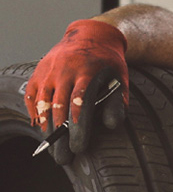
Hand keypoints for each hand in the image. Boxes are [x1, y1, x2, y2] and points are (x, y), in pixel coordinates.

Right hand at [25, 19, 128, 163]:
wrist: (91, 34)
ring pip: (43, 102)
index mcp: (86, 70)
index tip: (79, 146)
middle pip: (59, 107)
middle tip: (64, 156)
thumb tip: (112, 125)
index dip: (78, 126)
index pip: (80, 102)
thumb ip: (118, 100)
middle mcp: (64, 69)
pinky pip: (32, 95)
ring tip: (51, 146)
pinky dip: (35, 112)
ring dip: (46, 126)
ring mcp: (49, 70)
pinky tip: (40, 127)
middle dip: (60, 134)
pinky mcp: (39, 72)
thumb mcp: (121, 77)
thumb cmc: (109, 61)